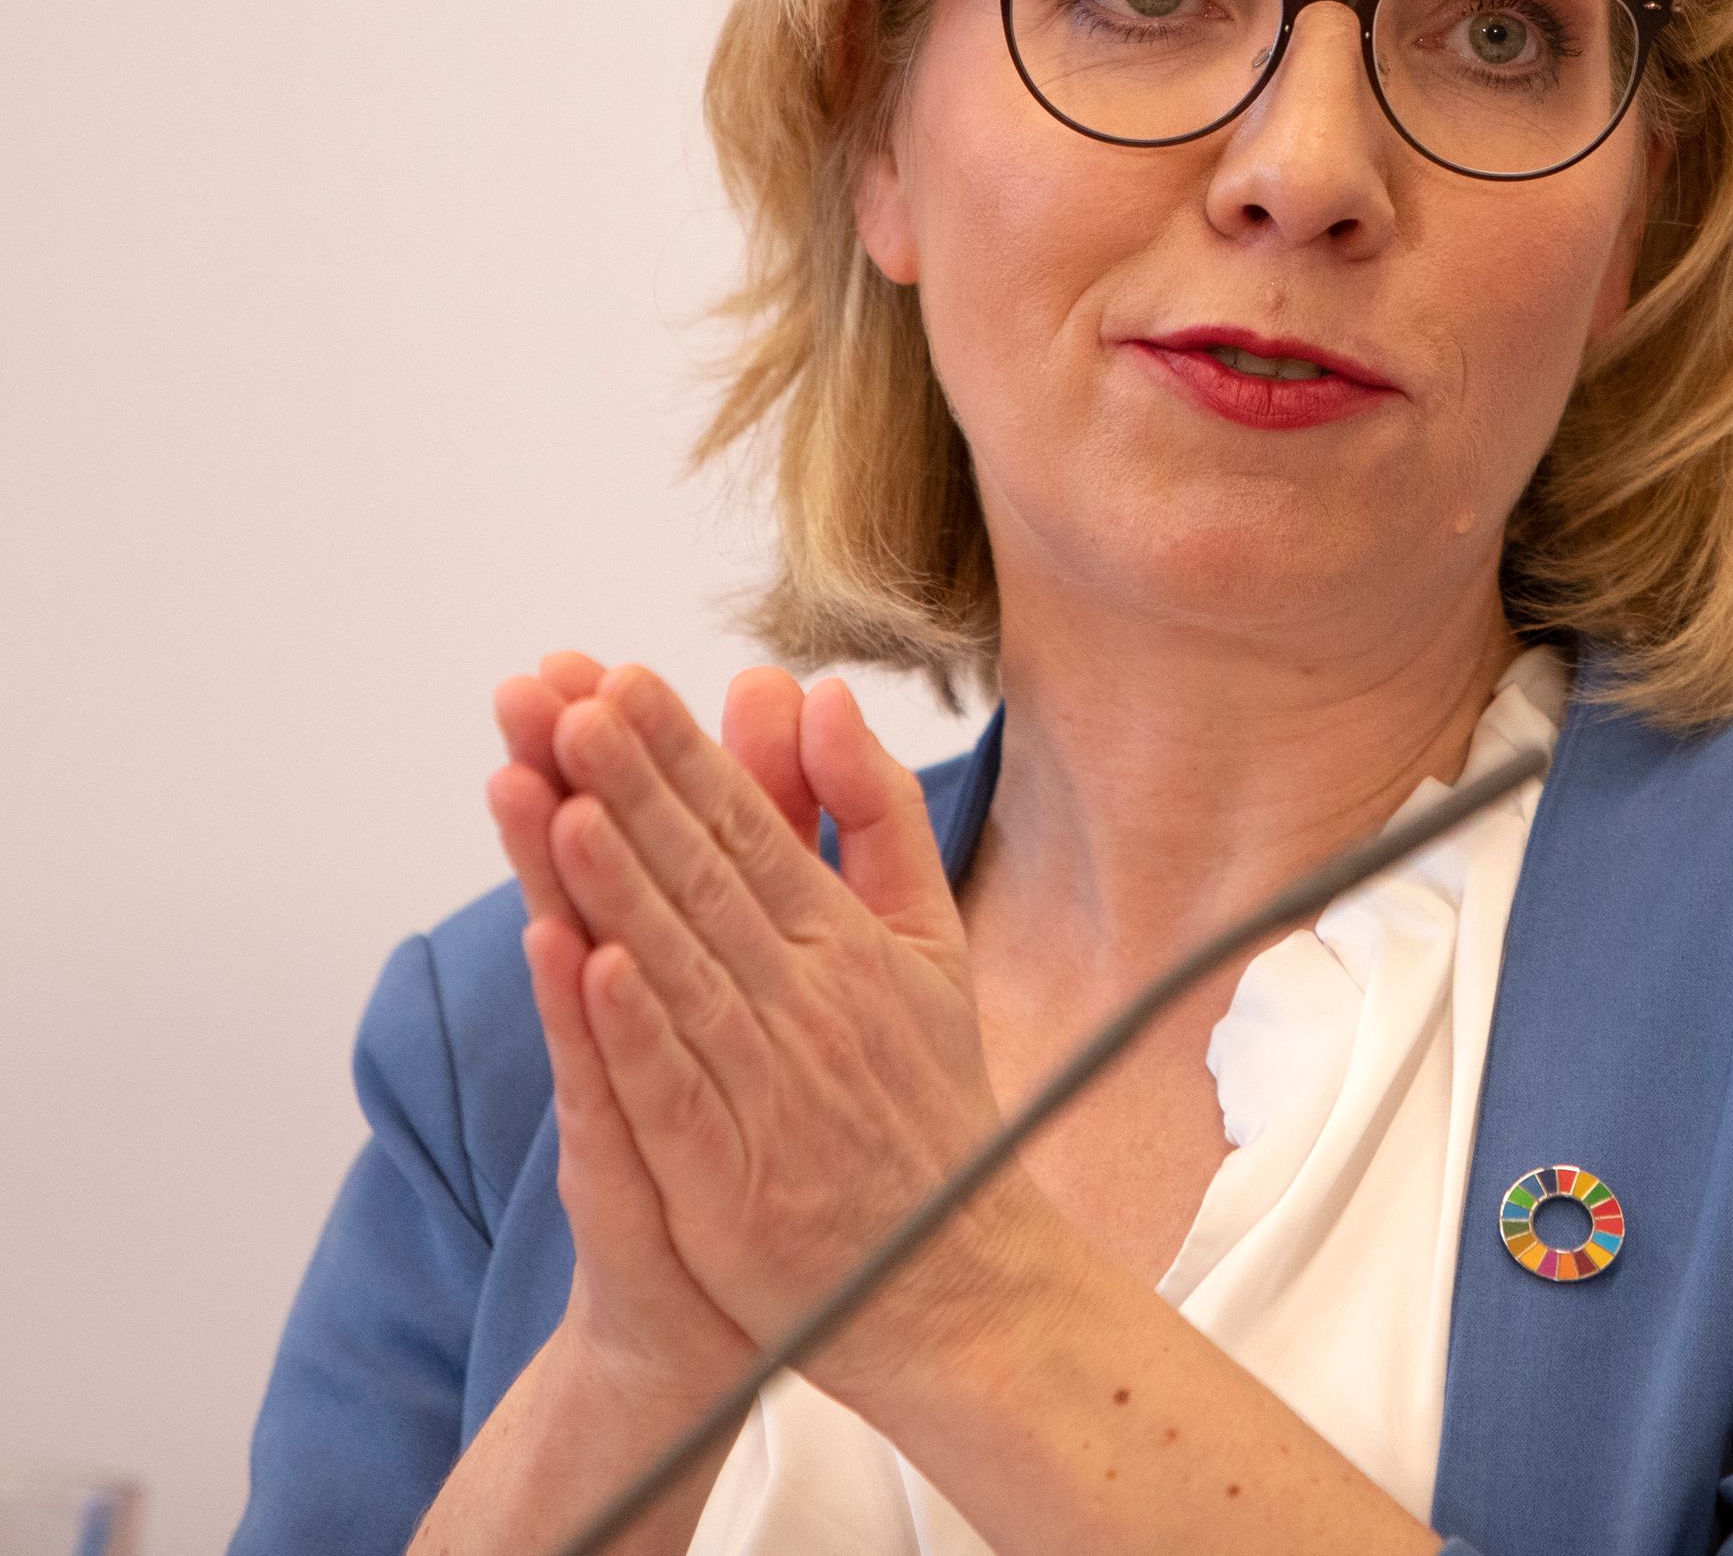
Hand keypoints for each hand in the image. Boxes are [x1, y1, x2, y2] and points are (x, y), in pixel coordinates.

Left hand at [539, 663, 1055, 1396]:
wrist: (949, 1275)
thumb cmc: (920, 1102)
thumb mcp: (925, 938)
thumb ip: (875, 814)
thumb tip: (826, 694)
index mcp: (846, 938)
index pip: (748, 825)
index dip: (679, 753)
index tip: (618, 678)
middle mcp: (808, 998)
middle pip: (706, 878)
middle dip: (634, 788)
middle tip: (570, 705)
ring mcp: (769, 1086)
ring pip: (681, 969)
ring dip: (620, 885)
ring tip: (562, 803)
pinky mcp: (731, 1177)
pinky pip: (677, 1089)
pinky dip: (635, 1027)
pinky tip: (589, 964)